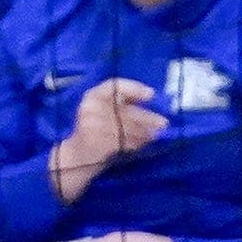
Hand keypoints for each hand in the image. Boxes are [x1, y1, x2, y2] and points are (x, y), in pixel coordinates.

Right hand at [48, 79, 167, 204]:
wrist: (77, 155)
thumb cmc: (96, 129)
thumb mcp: (106, 110)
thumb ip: (125, 102)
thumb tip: (151, 97)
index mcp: (92, 95)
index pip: (114, 86)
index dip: (134, 88)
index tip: (151, 95)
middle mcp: (90, 108)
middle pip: (125, 110)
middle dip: (147, 117)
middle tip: (163, 123)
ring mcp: (91, 125)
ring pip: (126, 128)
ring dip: (144, 133)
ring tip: (155, 135)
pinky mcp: (95, 142)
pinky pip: (122, 141)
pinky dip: (136, 143)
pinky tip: (144, 143)